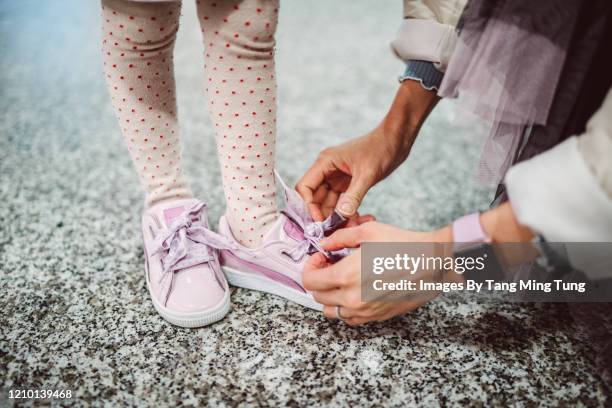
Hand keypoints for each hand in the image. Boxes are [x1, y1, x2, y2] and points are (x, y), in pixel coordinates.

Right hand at [296, 125, 409, 221]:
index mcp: (326, 162)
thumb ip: (353, 196)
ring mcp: (337, 177)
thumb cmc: (381, 148)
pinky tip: (357, 220)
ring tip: (349, 226)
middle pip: (315, 198)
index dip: (309, 206)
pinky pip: (341, 202)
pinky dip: (346, 212)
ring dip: (335, 216)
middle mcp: (328, 170)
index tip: (319, 221)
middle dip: (322, 215)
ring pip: (328, 203)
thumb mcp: (367, 174)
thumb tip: (340, 215)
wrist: (396, 140)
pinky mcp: (348, 183)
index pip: (305, 187)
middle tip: (333, 230)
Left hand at [303, 221, 451, 325]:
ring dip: (329, 295)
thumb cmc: (403, 244)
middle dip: (318, 278)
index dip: (310, 266)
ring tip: (340, 279)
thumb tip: (324, 244)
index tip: (321, 257)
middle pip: (318, 296)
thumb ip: (340, 237)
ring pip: (332, 311)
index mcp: (346, 276)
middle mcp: (352, 298)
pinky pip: (350, 319)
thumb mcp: (368, 231)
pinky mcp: (377, 317)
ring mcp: (365, 311)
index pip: (310, 281)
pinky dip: (345, 307)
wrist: (432, 263)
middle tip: (330, 264)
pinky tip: (355, 291)